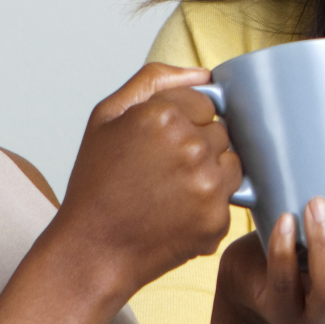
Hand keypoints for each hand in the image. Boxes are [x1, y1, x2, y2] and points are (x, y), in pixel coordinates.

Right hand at [52, 63, 241, 298]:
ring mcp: (207, 185)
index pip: (206, 103)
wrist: (92, 250)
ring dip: (210, 173)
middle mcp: (191, 147)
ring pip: (232, 164)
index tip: (160, 144)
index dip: (183, 122)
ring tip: (172, 191)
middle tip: (163, 171)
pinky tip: (177, 214)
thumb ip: (153, 81)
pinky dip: (209, 206)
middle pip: (221, 132)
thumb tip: (203, 73)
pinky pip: (230, 199)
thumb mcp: (107, 116)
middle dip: (198, 146)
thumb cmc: (96, 185)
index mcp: (163, 115)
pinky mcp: (217, 219)